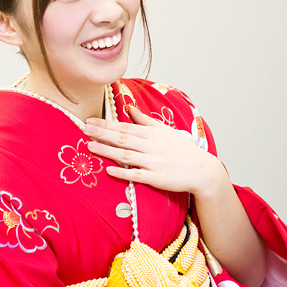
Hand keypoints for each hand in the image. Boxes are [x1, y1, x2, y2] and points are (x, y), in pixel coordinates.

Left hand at [84, 105, 224, 194]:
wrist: (201, 170)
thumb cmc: (182, 150)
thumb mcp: (165, 130)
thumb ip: (145, 120)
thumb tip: (129, 108)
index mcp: (152, 133)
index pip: (125, 126)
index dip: (106, 124)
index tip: (90, 121)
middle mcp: (151, 146)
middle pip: (122, 138)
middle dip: (102, 133)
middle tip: (84, 128)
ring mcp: (153, 162)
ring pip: (126, 155)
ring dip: (107, 151)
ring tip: (90, 146)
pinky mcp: (156, 178)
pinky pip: (136, 175)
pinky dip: (122, 172)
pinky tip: (109, 170)